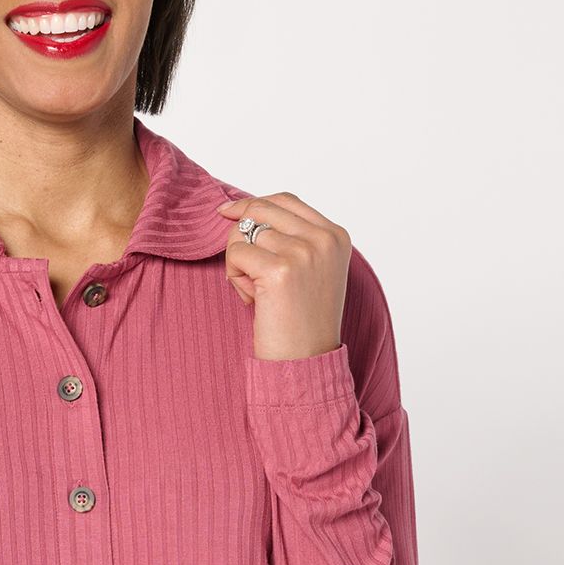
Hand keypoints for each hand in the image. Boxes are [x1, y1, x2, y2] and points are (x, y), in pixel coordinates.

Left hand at [215, 193, 349, 361]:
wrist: (307, 363)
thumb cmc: (303, 323)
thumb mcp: (310, 271)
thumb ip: (291, 239)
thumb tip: (244, 210)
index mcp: (336, 236)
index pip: (286, 200)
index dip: (253, 205)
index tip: (227, 212)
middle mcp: (324, 239)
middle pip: (261, 210)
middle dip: (239, 236)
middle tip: (243, 268)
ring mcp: (304, 252)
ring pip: (244, 233)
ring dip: (239, 263)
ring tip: (257, 294)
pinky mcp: (281, 269)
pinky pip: (236, 254)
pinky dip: (234, 277)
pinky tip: (252, 300)